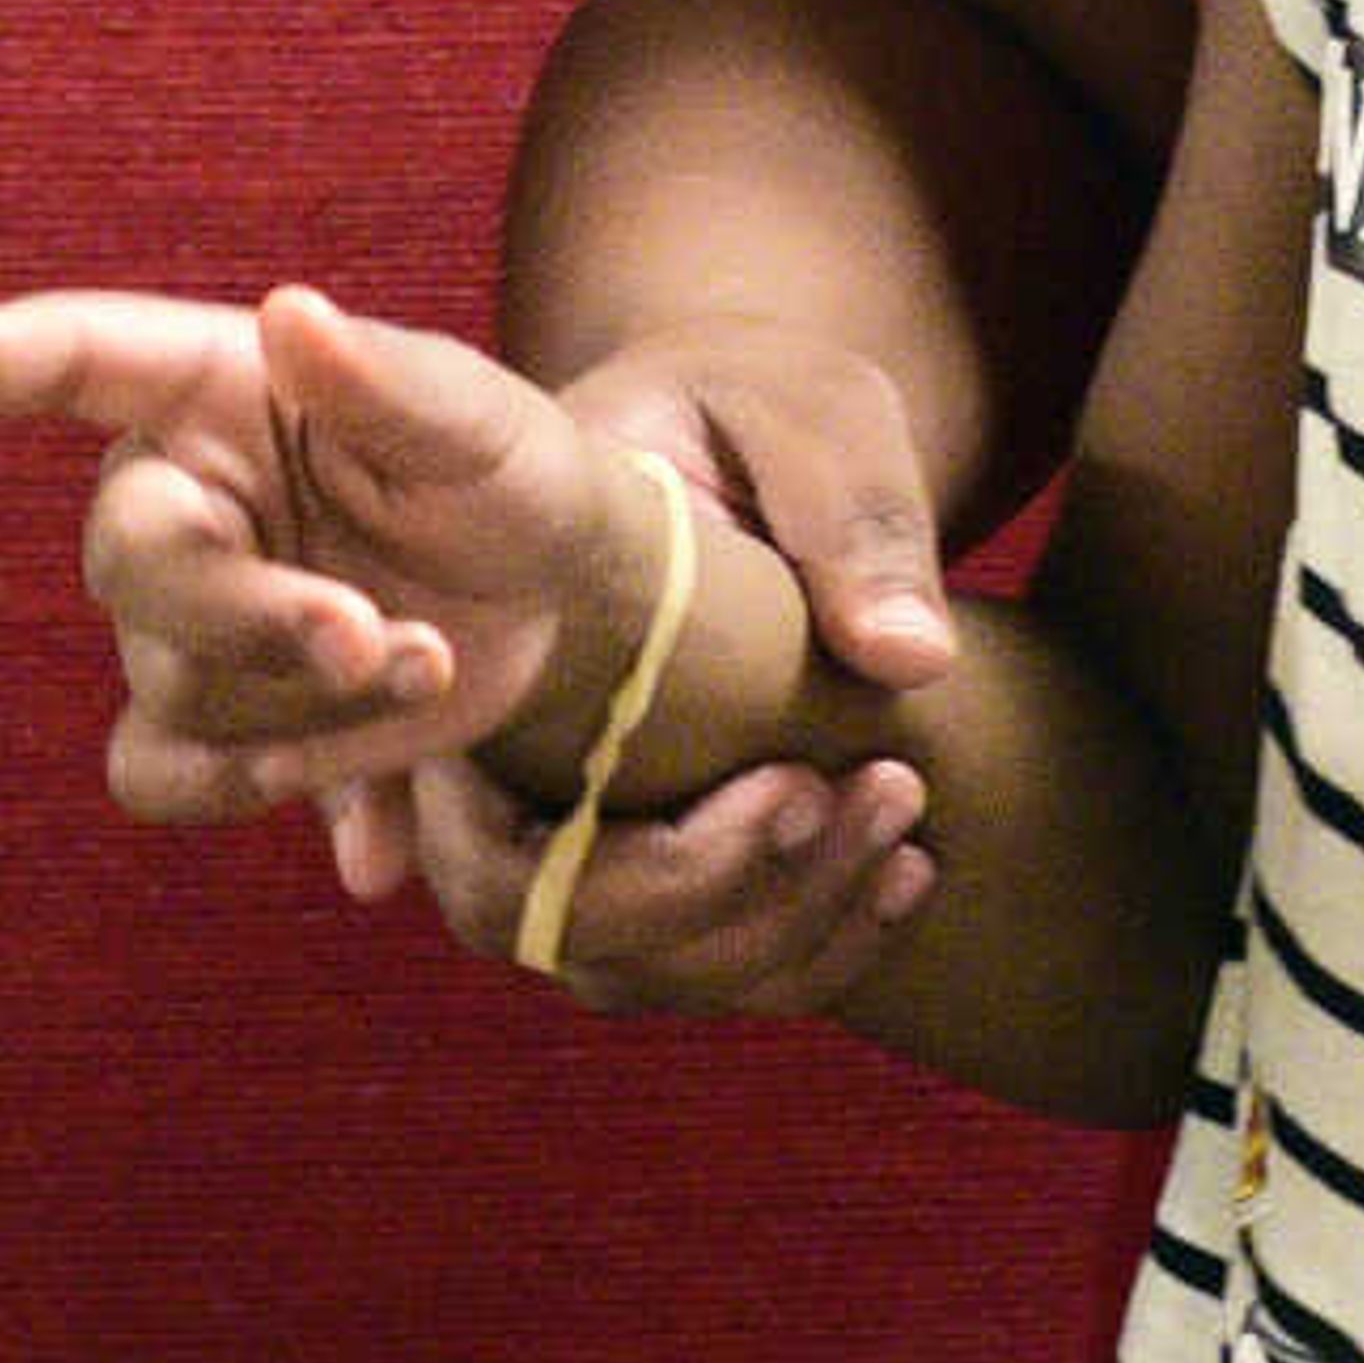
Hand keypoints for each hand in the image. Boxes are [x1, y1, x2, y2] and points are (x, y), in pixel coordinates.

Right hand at [0, 282, 612, 825]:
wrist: (564, 590)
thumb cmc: (508, 469)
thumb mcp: (479, 419)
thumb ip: (387, 381)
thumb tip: (290, 314)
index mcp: (217, 391)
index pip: (76, 357)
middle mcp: (175, 502)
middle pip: (135, 571)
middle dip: (256, 621)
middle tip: (377, 640)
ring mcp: (183, 621)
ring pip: (176, 695)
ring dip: (314, 710)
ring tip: (434, 667)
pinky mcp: (218, 724)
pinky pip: (174, 784)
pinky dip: (284, 806)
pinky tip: (377, 843)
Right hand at [365, 313, 955, 1005]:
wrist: (754, 425)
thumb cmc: (760, 397)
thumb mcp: (806, 410)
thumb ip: (849, 512)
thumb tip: (909, 661)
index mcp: (474, 625)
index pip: (454, 808)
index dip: (592, 869)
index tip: (778, 790)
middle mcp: (481, 745)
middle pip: (532, 921)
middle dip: (700, 898)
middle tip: (847, 794)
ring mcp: (548, 810)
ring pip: (618, 965)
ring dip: (772, 930)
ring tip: (905, 832)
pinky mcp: (634, 848)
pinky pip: (690, 963)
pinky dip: (804, 951)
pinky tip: (907, 875)